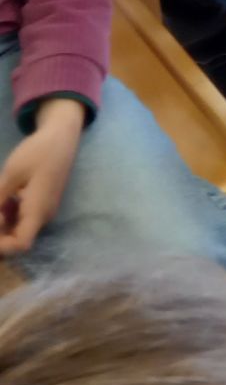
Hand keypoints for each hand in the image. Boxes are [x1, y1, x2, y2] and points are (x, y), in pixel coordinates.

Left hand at [0, 99, 83, 257]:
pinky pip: (23, 218)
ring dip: (2, 223)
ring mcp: (44, 211)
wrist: (61, 138)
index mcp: (37, 211)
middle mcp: (43, 216)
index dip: (1, 246)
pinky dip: (8, 213)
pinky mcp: (42, 204)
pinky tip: (2, 198)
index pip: (21, 244)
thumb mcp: (11, 174)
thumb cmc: (38, 152)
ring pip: (19, 228)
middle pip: (18, 239)